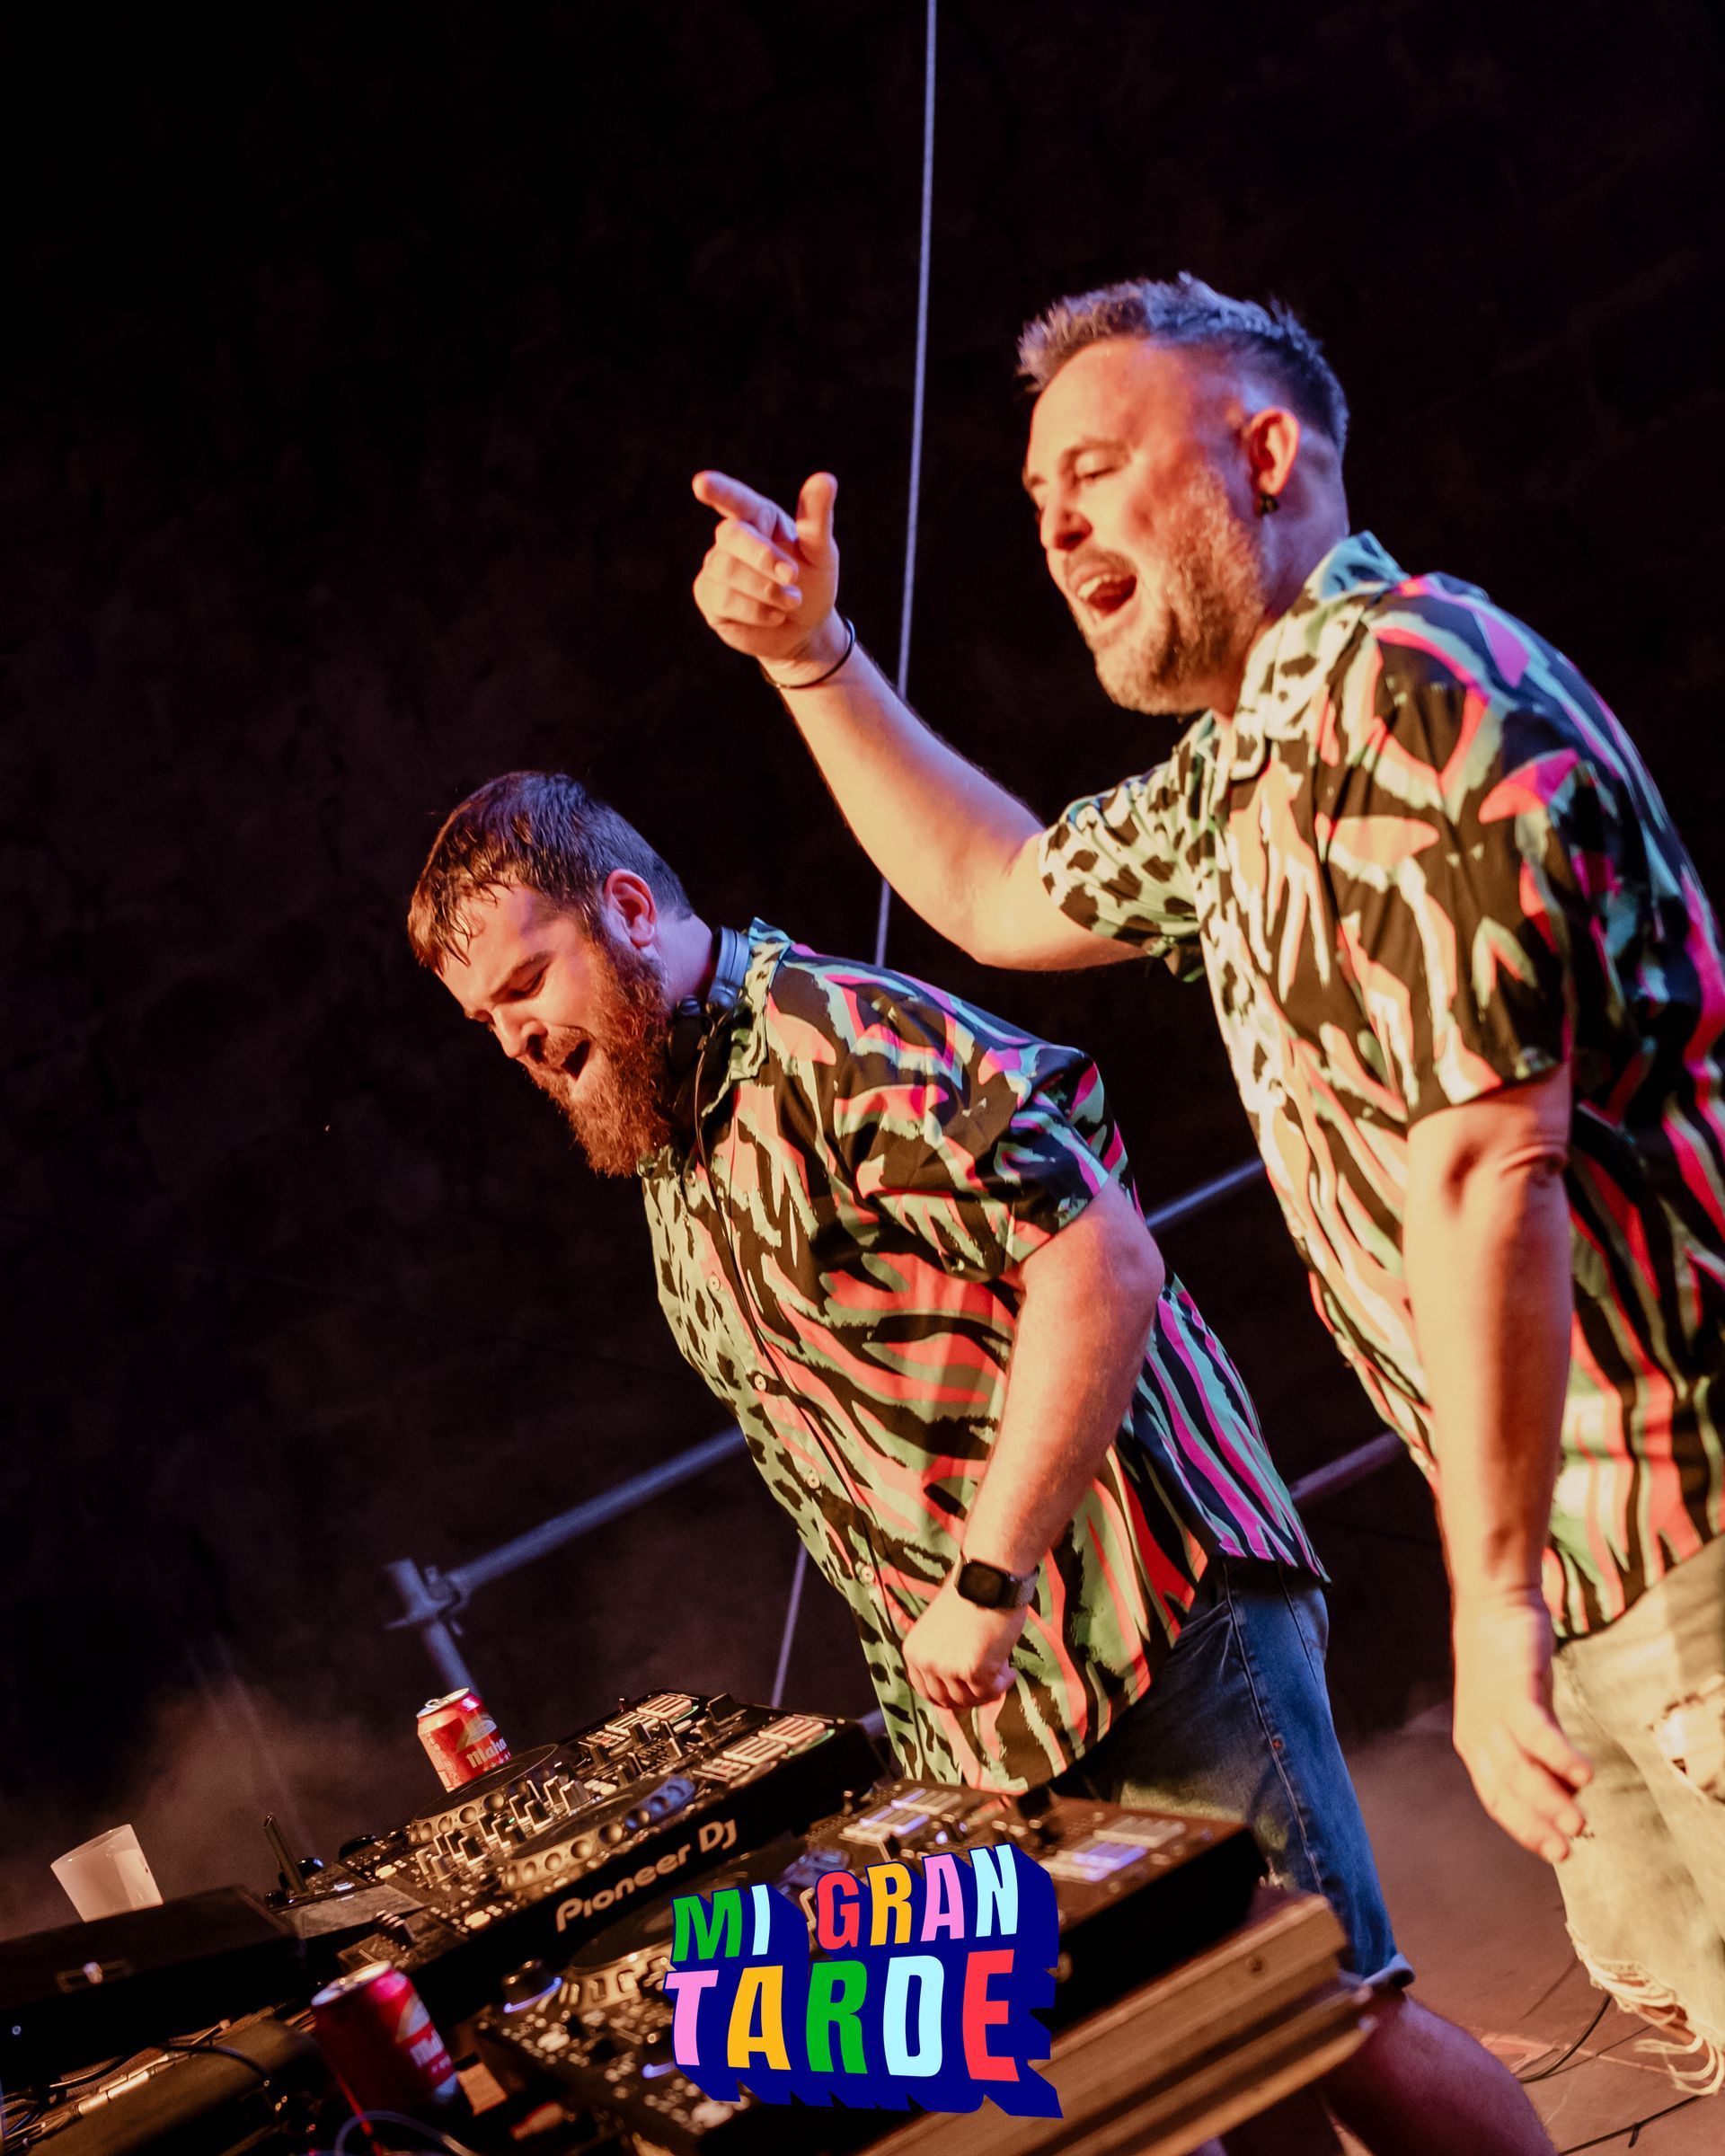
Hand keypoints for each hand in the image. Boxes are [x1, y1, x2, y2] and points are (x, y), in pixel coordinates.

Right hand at [691, 469, 842, 676]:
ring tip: (791, 601)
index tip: (701, 484)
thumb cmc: (812, 583)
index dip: (719, 491)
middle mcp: (732, 537)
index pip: (737, 500)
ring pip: (729, 571)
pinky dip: (756, 611)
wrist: (804, 629)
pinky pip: (725, 600)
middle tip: (792, 576)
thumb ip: (817, 518)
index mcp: (758, 517)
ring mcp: (716, 567)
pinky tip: (774, 615)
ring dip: (767, 589)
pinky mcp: (709, 597)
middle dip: (763, 557)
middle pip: (732, 536)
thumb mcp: (821, 552)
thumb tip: (826, 478)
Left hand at [903, 1574, 1027, 1710]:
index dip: (949, 1696)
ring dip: (989, 1689)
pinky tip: (1009, 1669)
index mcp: (914, 1651)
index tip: (967, 1691)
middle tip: (989, 1683)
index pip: (927, 1691)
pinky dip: (1002, 1684)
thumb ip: (943, 1653)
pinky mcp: (974, 1670)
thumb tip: (958, 1681)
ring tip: (1002, 1670)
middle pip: (948, 1700)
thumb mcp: (942, 1628)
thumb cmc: (970, 1594)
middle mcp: (926, 1662)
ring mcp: (949, 1668)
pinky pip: (990, 1692)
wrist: (988, 1578)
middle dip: (971, 1695)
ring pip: (971, 1699)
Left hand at [1451, 1590, 1591, 1862]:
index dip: (1524, 1828)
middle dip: (1537, 1825)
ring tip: (1579, 1823)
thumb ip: (1539, 1751)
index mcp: (1474, 1744)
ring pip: (1520, 1769)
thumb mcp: (1521, 1711)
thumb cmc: (1509, 1661)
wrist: (1493, 1602)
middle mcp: (1477, 1734)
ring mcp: (1492, 1713)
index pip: (1496, 1799)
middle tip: (1568, 1850)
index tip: (1555, 1852)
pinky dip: (1559, 1757)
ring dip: (1551, 1800)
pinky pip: (1536, 1733)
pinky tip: (1585, 1776)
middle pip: (1506, 1791)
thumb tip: (1569, 1793)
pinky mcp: (1513, 1690)